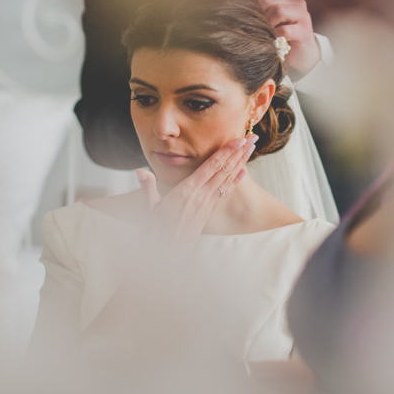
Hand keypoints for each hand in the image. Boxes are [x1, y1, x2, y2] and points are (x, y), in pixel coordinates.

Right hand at [136, 134, 257, 251]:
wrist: (166, 256)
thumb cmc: (155, 231)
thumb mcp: (149, 208)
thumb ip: (148, 188)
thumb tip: (141, 171)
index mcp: (186, 191)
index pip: (210, 167)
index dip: (225, 153)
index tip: (237, 140)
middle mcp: (200, 196)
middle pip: (223, 170)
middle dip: (238, 153)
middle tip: (252, 138)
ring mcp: (206, 205)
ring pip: (226, 179)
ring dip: (240, 163)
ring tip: (250, 148)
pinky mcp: (208, 212)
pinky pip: (224, 193)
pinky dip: (234, 181)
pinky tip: (243, 172)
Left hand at [250, 0, 321, 78]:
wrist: (299, 54)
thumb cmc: (279, 33)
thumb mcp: (268, 17)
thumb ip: (258, 7)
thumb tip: (236, 4)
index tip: (243, 12)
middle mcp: (296, 0)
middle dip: (257, 13)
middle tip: (252, 26)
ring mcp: (302, 14)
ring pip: (278, 10)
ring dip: (266, 23)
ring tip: (262, 33)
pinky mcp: (304, 31)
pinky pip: (284, 30)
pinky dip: (274, 36)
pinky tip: (271, 41)